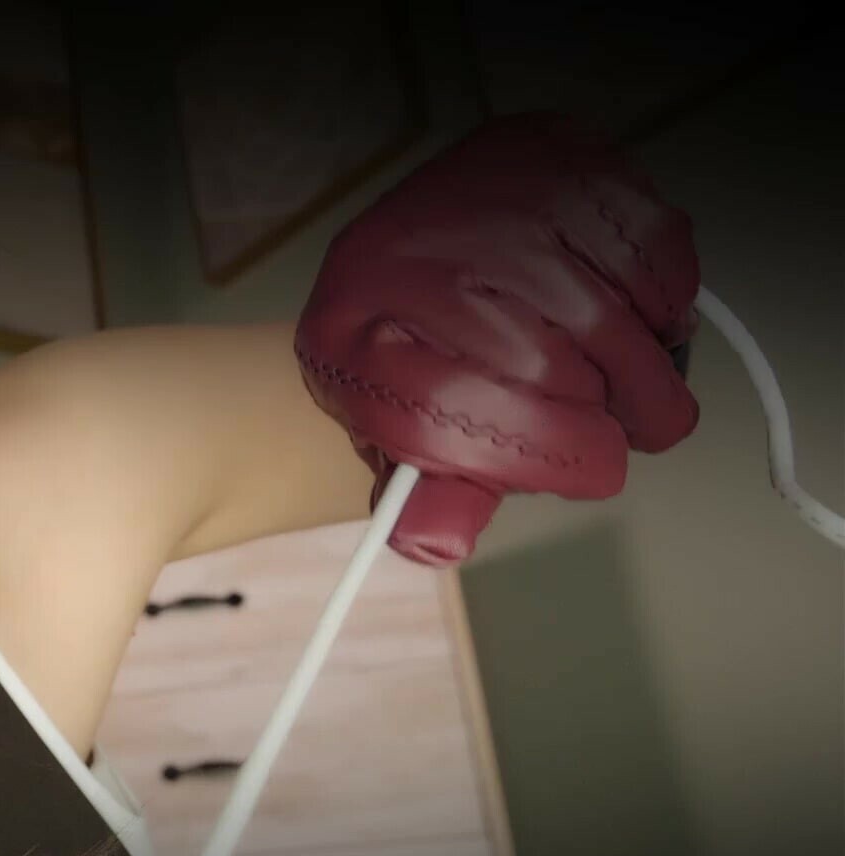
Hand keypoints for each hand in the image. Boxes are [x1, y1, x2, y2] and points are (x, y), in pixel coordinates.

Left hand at [294, 111, 701, 566]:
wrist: (431, 249)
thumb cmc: (428, 359)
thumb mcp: (414, 437)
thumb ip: (433, 497)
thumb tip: (434, 545)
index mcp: (345, 339)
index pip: (443, 415)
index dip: (538, 457)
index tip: (592, 470)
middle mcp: (398, 255)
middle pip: (540, 368)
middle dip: (601, 415)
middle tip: (615, 423)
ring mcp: (480, 197)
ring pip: (606, 314)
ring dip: (643, 366)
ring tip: (625, 375)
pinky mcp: (556, 155)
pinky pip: (653, 251)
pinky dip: (665, 301)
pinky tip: (632, 311)